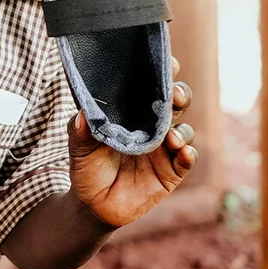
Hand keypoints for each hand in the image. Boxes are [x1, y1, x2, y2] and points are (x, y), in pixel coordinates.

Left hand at [67, 57, 196, 227]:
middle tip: (172, 93)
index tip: (166, 63)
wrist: (92, 205)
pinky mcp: (172, 171)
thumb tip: (81, 113)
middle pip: (175, 102)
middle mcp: (152, 125)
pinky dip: (188, 153)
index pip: (150, 85)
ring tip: (171, 135)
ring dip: (182, 128)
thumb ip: (80, 130)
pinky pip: (187, 160)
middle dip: (179, 93)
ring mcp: (164, 148)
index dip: (161, 72)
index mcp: (131, 111)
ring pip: (185, 129)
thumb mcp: (78, 147)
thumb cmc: (86, 166)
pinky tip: (182, 151)